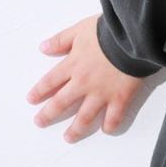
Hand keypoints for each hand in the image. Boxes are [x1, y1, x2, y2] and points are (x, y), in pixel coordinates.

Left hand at [27, 13, 143, 143]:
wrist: (133, 37)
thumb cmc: (109, 30)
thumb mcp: (80, 29)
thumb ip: (62, 39)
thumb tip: (43, 48)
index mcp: (73, 65)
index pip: (50, 81)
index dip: (39, 91)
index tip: (31, 100)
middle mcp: (83, 83)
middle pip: (62, 102)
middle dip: (48, 114)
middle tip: (40, 122)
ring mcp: (102, 93)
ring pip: (85, 116)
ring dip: (75, 129)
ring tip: (68, 137)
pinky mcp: (120, 97)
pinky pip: (114, 116)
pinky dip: (110, 125)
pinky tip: (106, 130)